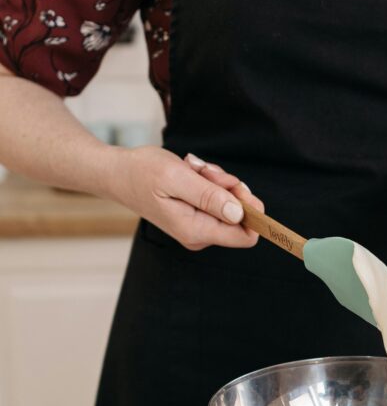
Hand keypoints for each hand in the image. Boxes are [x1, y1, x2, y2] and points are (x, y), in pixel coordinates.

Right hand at [106, 146, 264, 250]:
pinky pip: (218, 197)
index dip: (251, 209)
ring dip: (217, 179)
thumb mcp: (176, 177)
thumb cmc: (141, 172)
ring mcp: (198, 226)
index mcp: (196, 230)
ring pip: (230, 202)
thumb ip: (209, 196)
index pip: (247, 236)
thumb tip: (239, 213)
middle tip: (205, 171)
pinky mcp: (195, 215)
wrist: (117, 172)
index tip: (235, 186)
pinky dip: (210, 180)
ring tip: (192, 169)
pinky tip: (191, 172)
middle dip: (229, 187)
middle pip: (241, 216)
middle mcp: (199, 234)